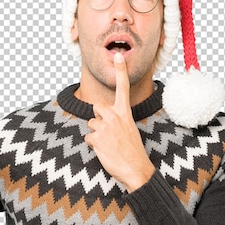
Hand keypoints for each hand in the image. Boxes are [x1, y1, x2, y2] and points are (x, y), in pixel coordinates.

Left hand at [86, 52, 154, 191]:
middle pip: (96, 108)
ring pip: (91, 124)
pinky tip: (104, 151)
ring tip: (109, 145)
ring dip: (96, 135)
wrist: (136, 169)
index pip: (122, 87)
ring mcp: (105, 126)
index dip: (120, 70)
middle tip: (109, 133)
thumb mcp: (129, 130)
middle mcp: (115, 116)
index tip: (118, 55)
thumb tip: (102, 120)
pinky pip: (88, 138)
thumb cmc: (133, 152)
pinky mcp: (97, 138)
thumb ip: (118, 120)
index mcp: (125, 113)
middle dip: (98, 119)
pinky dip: (94, 146)